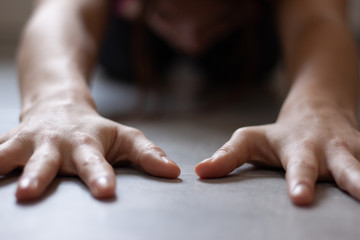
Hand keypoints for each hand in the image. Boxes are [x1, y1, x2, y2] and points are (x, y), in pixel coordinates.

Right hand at [0, 102, 179, 200]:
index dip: (100, 176)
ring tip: (1, 187)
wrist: (59, 104)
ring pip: (9, 155)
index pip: (95, 163)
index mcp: (86, 144)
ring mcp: (28, 142)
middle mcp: (55, 144)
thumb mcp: (124, 138)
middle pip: (46, 162)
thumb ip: (148, 154)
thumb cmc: (95, 129)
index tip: (104, 191)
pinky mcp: (8, 142)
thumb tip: (174, 172)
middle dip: (37, 176)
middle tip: (28, 192)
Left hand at [195, 103, 359, 204]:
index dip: (300, 181)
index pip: (299, 167)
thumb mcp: (249, 138)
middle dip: (358, 182)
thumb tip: (199, 172)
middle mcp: (332, 151)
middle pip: (348, 168)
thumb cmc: (280, 132)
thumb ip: (227, 156)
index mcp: (300, 148)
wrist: (317, 110)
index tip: (301, 198)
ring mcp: (355, 153)